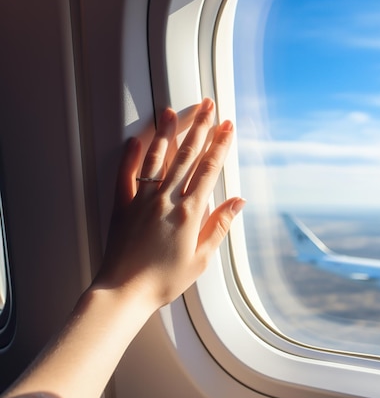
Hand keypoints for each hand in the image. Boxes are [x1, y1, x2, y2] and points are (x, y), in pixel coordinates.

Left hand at [93, 98, 244, 309]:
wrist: (124, 292)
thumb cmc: (165, 279)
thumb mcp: (202, 258)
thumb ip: (219, 225)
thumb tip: (238, 202)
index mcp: (189, 211)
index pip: (209, 168)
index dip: (220, 144)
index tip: (227, 125)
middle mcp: (166, 199)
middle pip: (186, 155)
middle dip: (199, 127)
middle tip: (206, 105)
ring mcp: (142, 199)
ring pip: (157, 157)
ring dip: (167, 132)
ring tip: (172, 110)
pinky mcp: (123, 206)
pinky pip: (126, 174)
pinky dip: (131, 155)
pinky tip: (137, 139)